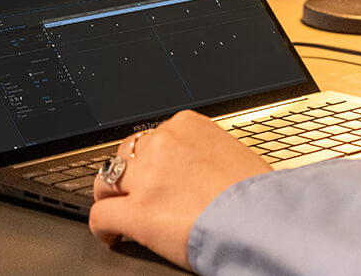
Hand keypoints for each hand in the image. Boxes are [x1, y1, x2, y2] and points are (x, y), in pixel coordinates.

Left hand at [88, 111, 271, 268]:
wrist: (260, 218)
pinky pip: (101, 215)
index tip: (155, 172)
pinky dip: (102, 228)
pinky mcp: (137, 212)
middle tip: (136, 191)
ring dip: (110, 196)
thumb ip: (208, 154)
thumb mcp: (234, 154)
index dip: (152, 159)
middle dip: (129, 174)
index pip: (156, 136)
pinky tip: (112, 235)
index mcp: (188, 125)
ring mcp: (146, 178)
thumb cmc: (257, 192)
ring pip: (105, 181)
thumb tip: (204, 169)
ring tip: (115, 209)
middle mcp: (163, 144)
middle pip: (127, 154)